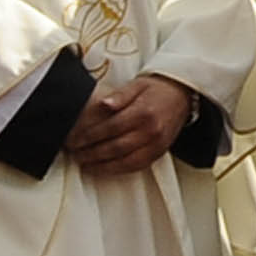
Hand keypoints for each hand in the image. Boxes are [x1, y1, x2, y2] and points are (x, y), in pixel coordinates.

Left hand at [64, 74, 193, 175]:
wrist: (181, 95)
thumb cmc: (156, 89)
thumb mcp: (136, 85)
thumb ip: (119, 96)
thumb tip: (104, 104)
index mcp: (143, 112)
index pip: (111, 127)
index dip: (90, 136)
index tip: (74, 139)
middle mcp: (151, 131)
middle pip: (116, 147)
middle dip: (92, 152)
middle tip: (75, 153)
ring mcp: (156, 145)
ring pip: (125, 161)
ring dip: (102, 165)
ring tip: (85, 164)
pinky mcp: (159, 153)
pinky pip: (137, 166)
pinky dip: (118, 170)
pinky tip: (104, 169)